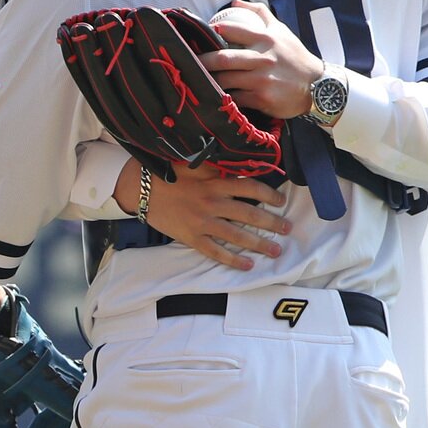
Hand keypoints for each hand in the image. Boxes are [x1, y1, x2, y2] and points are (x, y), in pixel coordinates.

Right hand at [116, 157, 289, 270]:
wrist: (140, 189)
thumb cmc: (167, 172)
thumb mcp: (194, 162)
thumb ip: (217, 165)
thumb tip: (240, 162)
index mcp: (215, 182)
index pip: (251, 188)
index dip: (270, 195)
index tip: (281, 200)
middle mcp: (213, 203)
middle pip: (250, 215)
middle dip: (272, 223)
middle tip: (288, 229)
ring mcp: (202, 222)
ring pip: (237, 236)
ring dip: (259, 244)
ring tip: (275, 250)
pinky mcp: (191, 237)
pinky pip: (216, 252)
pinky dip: (233, 260)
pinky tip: (247, 265)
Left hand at [201, 0, 323, 118]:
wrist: (317, 86)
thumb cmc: (294, 57)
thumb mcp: (281, 31)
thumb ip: (260, 14)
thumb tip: (236, 3)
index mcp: (265, 39)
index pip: (234, 31)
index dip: (216, 32)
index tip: (202, 36)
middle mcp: (263, 59)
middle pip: (224, 58)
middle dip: (204, 61)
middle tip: (190, 62)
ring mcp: (262, 80)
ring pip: (226, 80)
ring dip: (210, 80)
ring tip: (197, 79)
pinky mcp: (262, 99)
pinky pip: (236, 98)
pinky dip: (223, 98)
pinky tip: (214, 96)